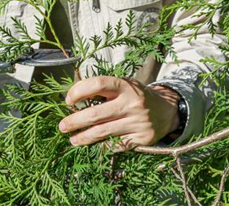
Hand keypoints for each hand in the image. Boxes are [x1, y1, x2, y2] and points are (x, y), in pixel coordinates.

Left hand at [57, 76, 180, 150]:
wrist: (166, 110)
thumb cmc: (135, 96)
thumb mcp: (123, 85)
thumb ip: (102, 89)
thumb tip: (72, 98)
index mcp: (125, 85)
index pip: (98, 84)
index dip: (79, 91)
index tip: (68, 101)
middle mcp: (132, 103)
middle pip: (96, 113)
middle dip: (75, 121)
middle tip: (62, 126)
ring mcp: (137, 121)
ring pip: (103, 132)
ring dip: (84, 137)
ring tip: (72, 139)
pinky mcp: (142, 138)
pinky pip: (116, 145)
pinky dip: (102, 146)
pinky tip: (92, 145)